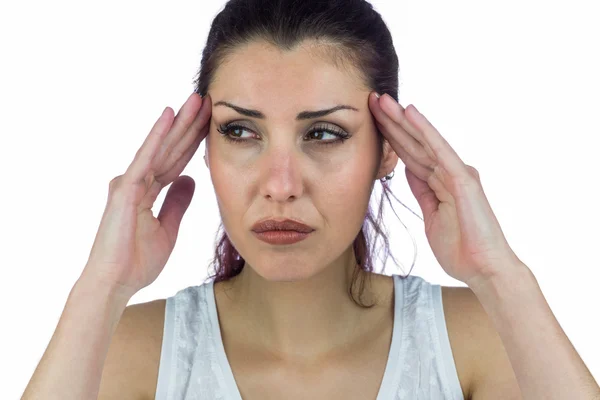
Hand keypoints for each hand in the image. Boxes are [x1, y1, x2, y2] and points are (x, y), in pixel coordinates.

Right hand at [81, 92, 211, 296]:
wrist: (115, 283)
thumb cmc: (136, 261)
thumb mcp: (168, 228)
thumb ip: (178, 203)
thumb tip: (189, 180)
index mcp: (149, 191)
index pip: (177, 161)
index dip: (193, 141)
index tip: (210, 122)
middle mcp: (138, 182)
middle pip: (170, 149)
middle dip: (189, 125)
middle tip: (206, 100)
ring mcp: (130, 183)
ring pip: (160, 148)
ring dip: (178, 123)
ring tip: (195, 100)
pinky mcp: (125, 189)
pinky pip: (146, 159)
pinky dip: (157, 137)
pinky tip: (169, 117)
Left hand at [368, 92, 522, 286]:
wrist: (483, 270)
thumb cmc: (461, 248)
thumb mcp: (431, 216)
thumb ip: (422, 191)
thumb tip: (409, 170)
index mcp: (439, 182)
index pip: (409, 154)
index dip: (390, 136)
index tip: (371, 119)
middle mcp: (448, 172)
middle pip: (413, 143)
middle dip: (391, 122)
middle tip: (371, 99)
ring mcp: (456, 174)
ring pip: (423, 141)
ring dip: (402, 119)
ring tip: (383, 100)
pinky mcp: (463, 179)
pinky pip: (439, 151)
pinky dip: (425, 131)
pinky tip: (410, 113)